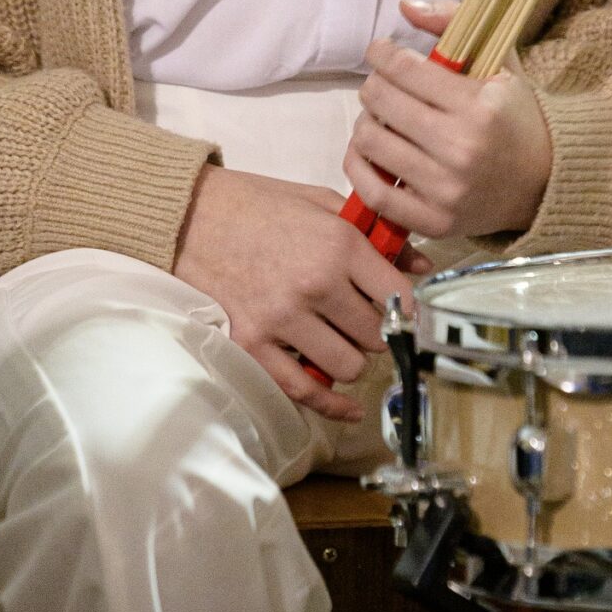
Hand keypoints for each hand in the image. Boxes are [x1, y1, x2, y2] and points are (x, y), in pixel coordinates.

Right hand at [172, 165, 415, 422]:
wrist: (190, 216)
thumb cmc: (258, 204)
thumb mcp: (322, 202)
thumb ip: (374, 234)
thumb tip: (421, 265)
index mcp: (339, 245)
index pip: (399, 295)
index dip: (407, 306)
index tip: (404, 310)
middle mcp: (316, 285)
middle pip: (376, 335)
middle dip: (376, 331)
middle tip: (363, 320)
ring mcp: (282, 319)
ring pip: (348, 366)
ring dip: (351, 359)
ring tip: (340, 342)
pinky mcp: (252, 343)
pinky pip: (303, 389)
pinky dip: (330, 403)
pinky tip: (348, 408)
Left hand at [343, 0, 553, 241]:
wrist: (544, 184)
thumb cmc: (515, 118)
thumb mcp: (500, 64)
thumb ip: (454, 23)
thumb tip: (405, 6)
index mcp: (478, 106)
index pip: (405, 68)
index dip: (382, 53)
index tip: (379, 51)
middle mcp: (460, 148)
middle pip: (380, 102)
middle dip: (373, 85)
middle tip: (381, 85)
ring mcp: (446, 189)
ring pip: (370, 142)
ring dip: (365, 122)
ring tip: (379, 118)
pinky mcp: (434, 221)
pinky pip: (373, 193)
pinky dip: (358, 168)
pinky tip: (366, 152)